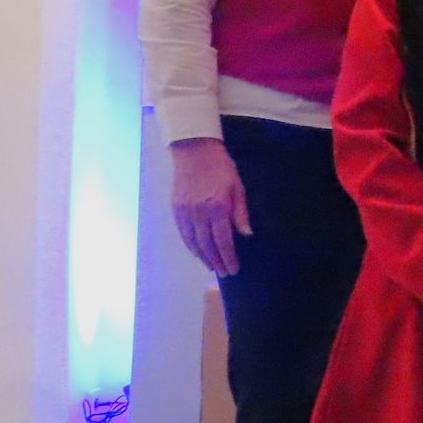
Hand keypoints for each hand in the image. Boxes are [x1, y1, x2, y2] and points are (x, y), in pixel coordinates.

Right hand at [170, 137, 250, 276]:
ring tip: (212, 267)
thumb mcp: (238, 187)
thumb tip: (246, 235)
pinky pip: (182, 232)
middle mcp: (198, 212)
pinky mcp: (175, 208)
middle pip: (207, 245)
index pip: (223, 240)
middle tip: (224, 272)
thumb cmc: (221, 167)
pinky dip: (190, 245)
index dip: (228, 257)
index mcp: (217, 207)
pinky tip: (197, 252)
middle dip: (216, 261)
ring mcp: (185, 211)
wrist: (194, 149)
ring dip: (203, 257)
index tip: (233, 268)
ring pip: (193, 241)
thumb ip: (240, 212)